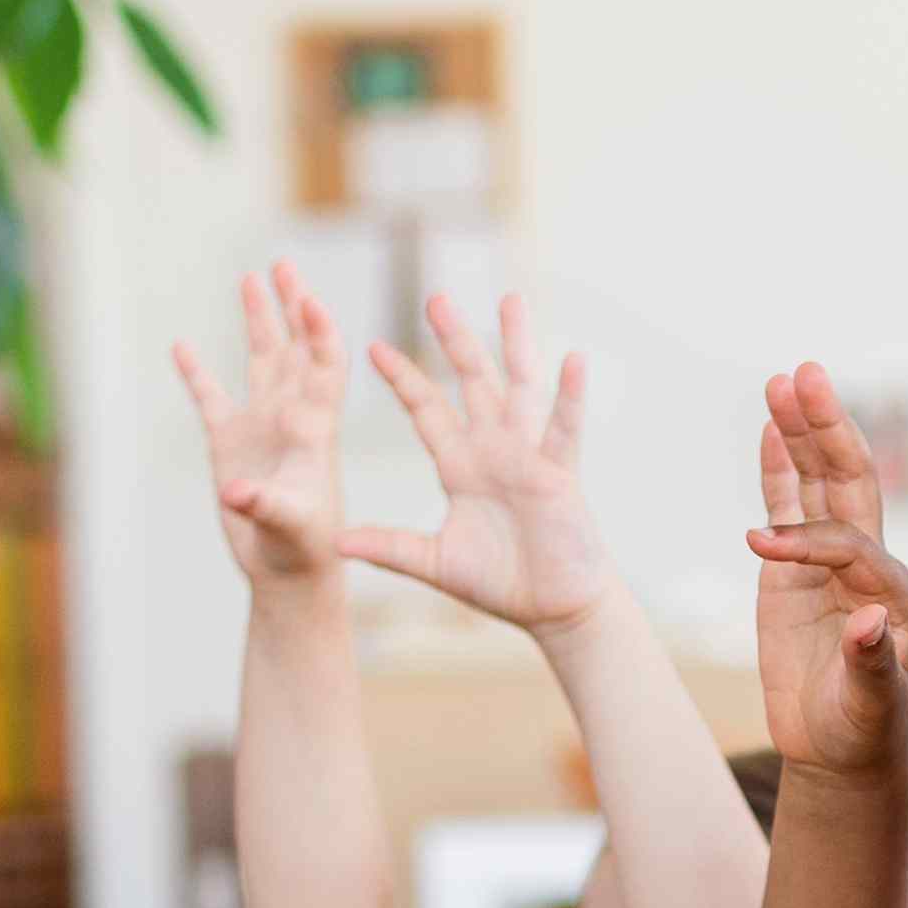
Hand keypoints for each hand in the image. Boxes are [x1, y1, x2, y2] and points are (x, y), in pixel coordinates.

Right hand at [170, 262, 350, 595]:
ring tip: (251, 277)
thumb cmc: (305, 550)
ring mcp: (260, 425)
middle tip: (284, 265)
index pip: (324, 369)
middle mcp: (291, 416)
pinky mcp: (230, 443)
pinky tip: (181, 346)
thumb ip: (268, 505)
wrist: (290, 572)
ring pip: (260, 361)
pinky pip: (211, 398)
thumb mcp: (293, 527)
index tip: (310, 301)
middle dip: (291, 306)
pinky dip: (196, 373)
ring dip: (257, 321)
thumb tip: (237, 490)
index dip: (319, 335)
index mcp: (316, 429)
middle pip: (295, 349)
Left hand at [348, 295, 613, 636]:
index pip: (426, 411)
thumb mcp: (434, 562)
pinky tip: (572, 358)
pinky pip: (563, 427)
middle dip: (454, 339)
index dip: (403, 379)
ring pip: (519, 387)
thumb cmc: (501, 584)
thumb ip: (389, 546)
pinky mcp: (558, 473)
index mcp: (460, 466)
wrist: (552, 609)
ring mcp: (528, 456)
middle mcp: (493, 450)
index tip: (373, 347)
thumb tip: (335, 542)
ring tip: (509, 300)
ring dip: (513, 344)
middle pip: (471, 382)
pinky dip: (568, 395)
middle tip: (436, 297)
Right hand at [750, 364, 907, 779]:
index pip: (847, 542)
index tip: (761, 548)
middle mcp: (865, 562)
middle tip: (807, 373)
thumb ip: (874, 664)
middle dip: (828, 426)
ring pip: (816, 482)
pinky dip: (779, 466)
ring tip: (782, 379)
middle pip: (847, 480)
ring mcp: (827, 560)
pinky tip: (771, 425)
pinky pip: (787, 505)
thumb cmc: (863, 729)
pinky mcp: (793, 569)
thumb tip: (869, 619)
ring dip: (802, 431)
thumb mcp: (872, 705)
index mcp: (889, 588)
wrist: (840, 749)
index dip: (807, 540)